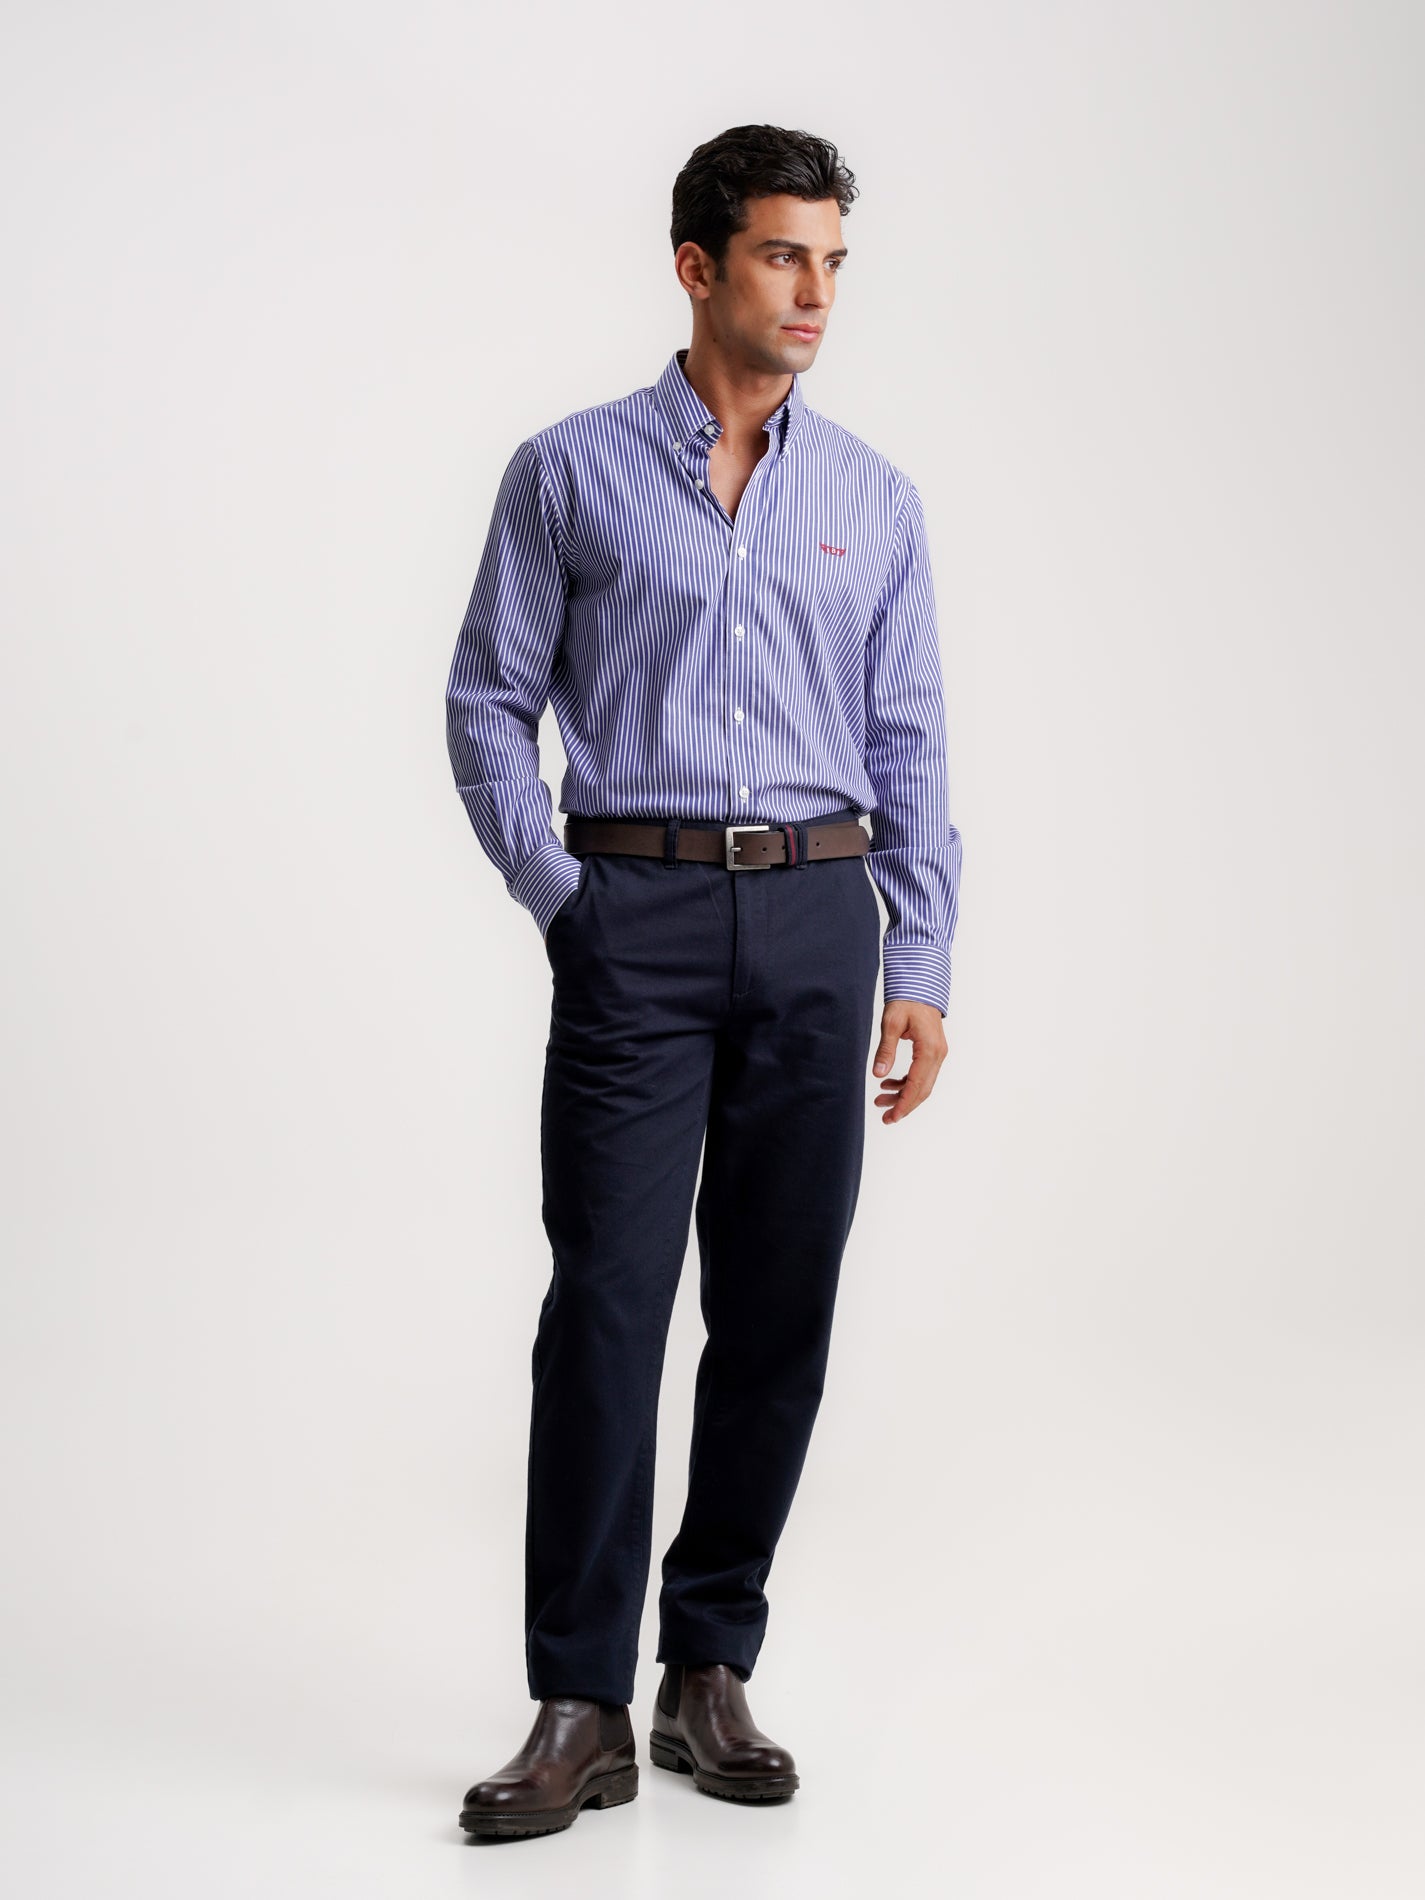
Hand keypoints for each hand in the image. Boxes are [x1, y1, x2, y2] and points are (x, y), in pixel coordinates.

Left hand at [871, 1000, 946, 1123]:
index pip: (917, 1085)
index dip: (904, 1103)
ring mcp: (937, 1054)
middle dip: (904, 1106)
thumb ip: (885, 1049)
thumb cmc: (906, 1001)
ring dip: (903, 1095)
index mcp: (929, 1049)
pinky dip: (906, 1083)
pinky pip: (921, 1075)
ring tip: (880, 1100)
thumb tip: (878, 1074)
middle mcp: (937, 1055)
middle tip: (885, 1118)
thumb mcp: (891, 1023)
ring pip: (922, 1084)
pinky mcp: (932, 1052)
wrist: (920, 987)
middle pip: (922, 1090)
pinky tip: (888, 1083)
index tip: (892, 1117)